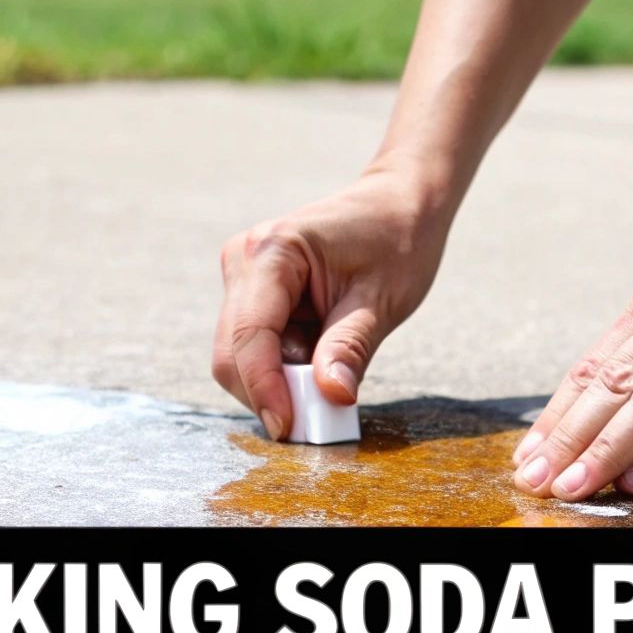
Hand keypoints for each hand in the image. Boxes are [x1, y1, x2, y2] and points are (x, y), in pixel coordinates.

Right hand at [213, 173, 448, 439]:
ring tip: (332, 373)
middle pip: (233, 352)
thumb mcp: (383, 299)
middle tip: (319, 420)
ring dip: (281, 380)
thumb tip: (331, 397)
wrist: (399, 204)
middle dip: (270, 392)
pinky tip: (322, 357)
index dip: (264, 389)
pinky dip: (286, 367)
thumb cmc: (397, 241)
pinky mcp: (254, 292)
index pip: (249, 336)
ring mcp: (245, 276)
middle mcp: (246, 260)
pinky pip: (258, 346)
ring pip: (241, 355)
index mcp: (274, 252)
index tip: (290, 428)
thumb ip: (351, 348)